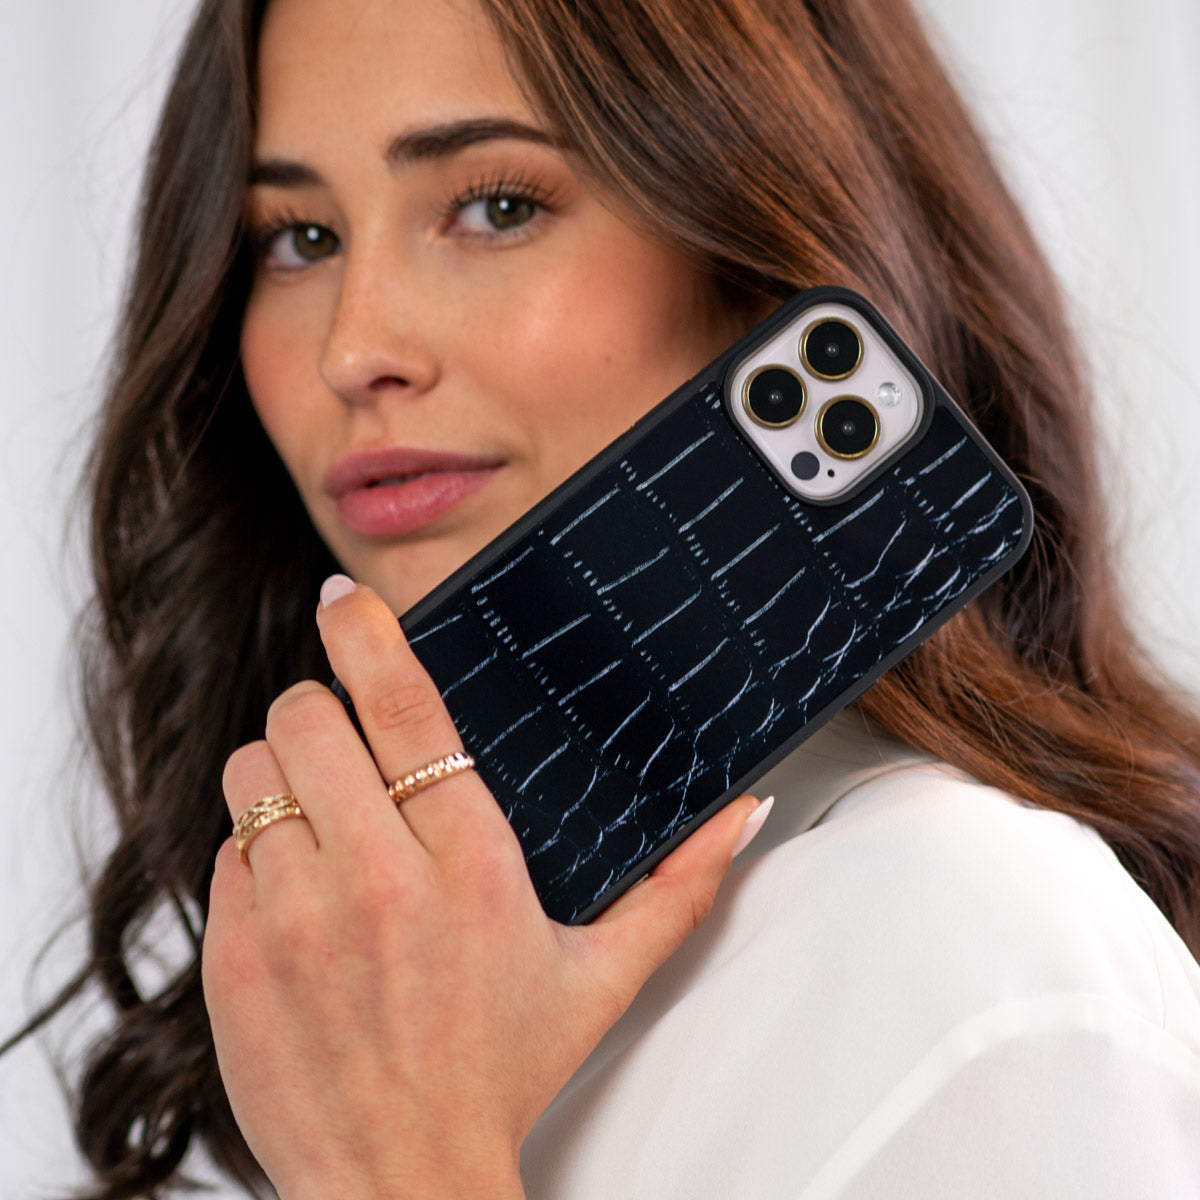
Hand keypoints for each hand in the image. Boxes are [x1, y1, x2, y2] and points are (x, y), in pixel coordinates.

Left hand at [203, 579, 764, 1199]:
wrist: (400, 1179)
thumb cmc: (500, 1075)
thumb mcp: (602, 976)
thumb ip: (677, 887)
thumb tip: (740, 818)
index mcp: (471, 867)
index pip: (405, 709)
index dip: (368, 634)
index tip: (346, 599)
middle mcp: (375, 881)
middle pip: (307, 718)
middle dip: (322, 709)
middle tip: (349, 742)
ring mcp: (293, 918)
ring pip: (252, 770)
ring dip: (283, 773)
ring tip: (324, 816)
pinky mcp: (234, 956)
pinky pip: (224, 848)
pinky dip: (256, 849)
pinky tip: (300, 892)